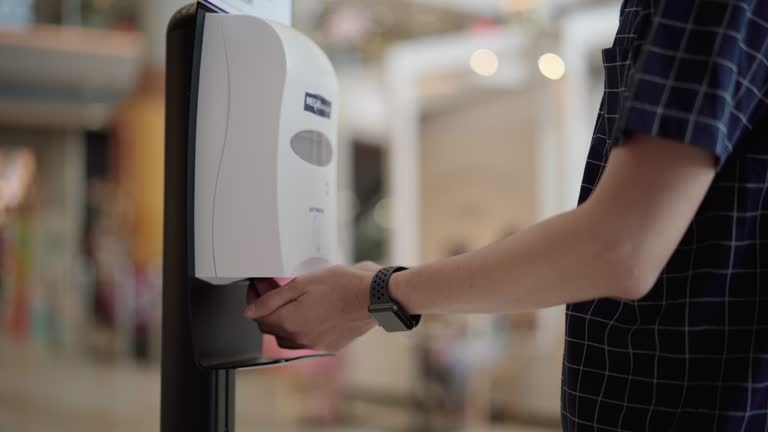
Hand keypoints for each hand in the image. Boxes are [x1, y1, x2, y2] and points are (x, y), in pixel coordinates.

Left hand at [243, 262, 382, 351]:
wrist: (375, 298)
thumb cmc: (344, 286)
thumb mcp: (303, 282)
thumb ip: (273, 298)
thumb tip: (250, 311)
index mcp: (290, 323)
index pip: (258, 317)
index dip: (254, 301)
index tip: (258, 288)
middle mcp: (300, 340)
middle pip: (272, 328)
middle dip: (269, 310)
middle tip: (274, 290)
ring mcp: (315, 345)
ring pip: (288, 337)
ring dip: (285, 321)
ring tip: (294, 302)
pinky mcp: (329, 346)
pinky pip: (306, 340)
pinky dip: (303, 327)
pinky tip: (313, 311)